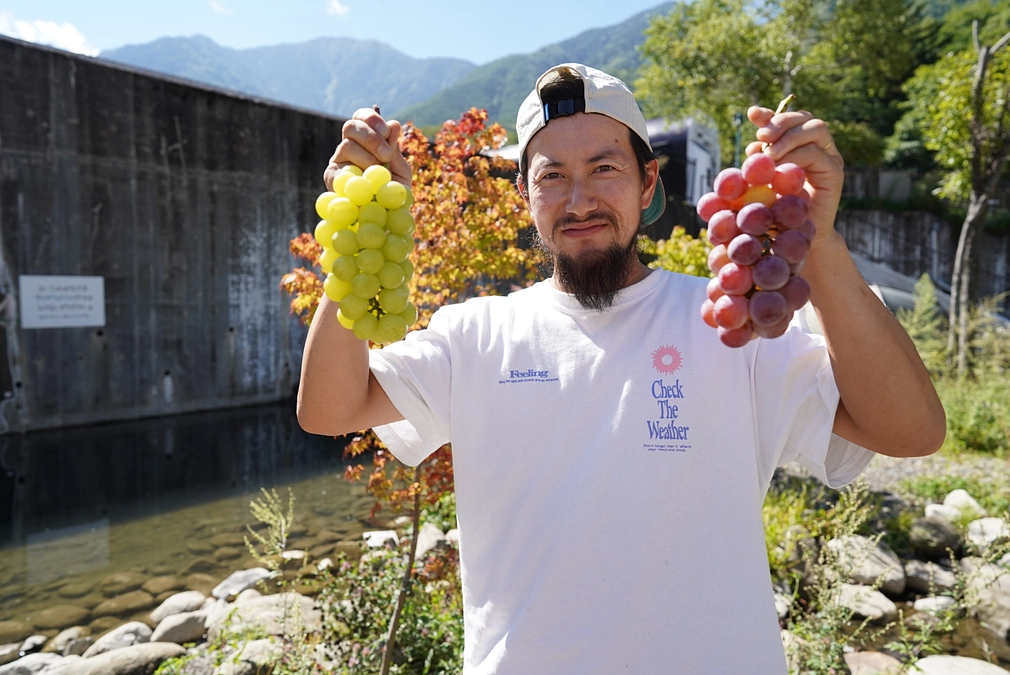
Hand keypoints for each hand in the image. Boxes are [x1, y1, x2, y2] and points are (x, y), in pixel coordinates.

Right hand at [324, 108, 411, 189]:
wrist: (386, 217)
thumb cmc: (393, 191)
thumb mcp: (400, 170)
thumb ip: (395, 149)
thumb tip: (394, 123)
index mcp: (365, 139)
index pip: (362, 117)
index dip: (372, 119)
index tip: (387, 131)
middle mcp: (349, 146)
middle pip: (351, 126)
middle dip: (371, 137)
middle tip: (386, 155)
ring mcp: (338, 161)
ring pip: (347, 145)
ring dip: (368, 158)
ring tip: (379, 175)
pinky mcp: (331, 177)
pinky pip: (339, 168)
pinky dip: (356, 175)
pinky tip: (366, 183)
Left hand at [745, 107, 843, 247]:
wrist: (795, 235)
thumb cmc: (777, 208)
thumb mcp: (765, 179)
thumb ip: (761, 161)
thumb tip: (752, 145)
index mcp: (802, 144)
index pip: (791, 119)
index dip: (772, 114)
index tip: (753, 114)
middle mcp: (820, 146)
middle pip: (806, 118)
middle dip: (781, 122)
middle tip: (762, 136)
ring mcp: (830, 158)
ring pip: (816, 128)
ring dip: (789, 137)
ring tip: (769, 154)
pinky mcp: (835, 172)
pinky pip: (817, 154)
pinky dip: (796, 155)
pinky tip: (778, 166)